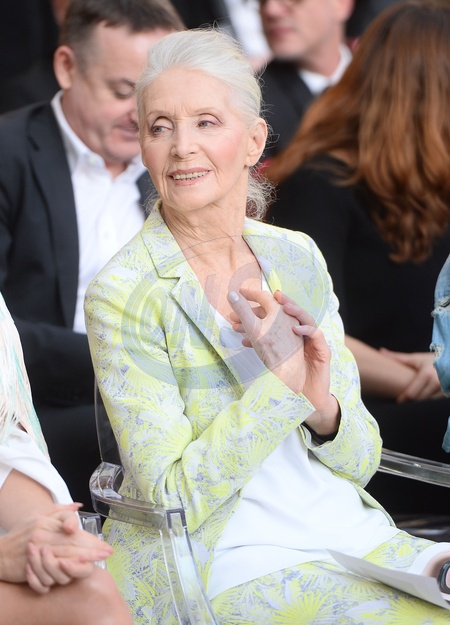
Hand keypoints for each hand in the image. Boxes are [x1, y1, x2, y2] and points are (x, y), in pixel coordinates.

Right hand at [0, 503, 111, 593]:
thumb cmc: (20, 534)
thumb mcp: (36, 515)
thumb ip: (58, 510)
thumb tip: (78, 505)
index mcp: (45, 522)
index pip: (72, 529)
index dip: (88, 536)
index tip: (102, 542)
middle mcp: (42, 536)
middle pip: (72, 543)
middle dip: (92, 548)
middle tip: (107, 551)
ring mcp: (37, 552)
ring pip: (65, 556)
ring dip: (84, 559)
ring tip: (98, 560)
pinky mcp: (33, 566)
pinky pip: (54, 569)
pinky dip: (68, 570)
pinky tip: (79, 570)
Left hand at [228, 288, 338, 431]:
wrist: (304, 400)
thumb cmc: (289, 379)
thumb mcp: (273, 360)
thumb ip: (263, 345)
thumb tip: (242, 334)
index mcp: (291, 334)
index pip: (279, 315)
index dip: (265, 305)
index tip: (248, 297)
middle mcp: (303, 335)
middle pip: (293, 313)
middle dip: (279, 303)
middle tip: (268, 295)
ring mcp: (314, 343)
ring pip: (307, 320)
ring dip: (296, 310)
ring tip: (283, 304)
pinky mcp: (323, 352)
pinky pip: (318, 337)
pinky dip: (308, 331)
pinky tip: (296, 329)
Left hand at [379, 348, 443, 402]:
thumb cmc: (432, 359)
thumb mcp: (416, 358)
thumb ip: (398, 357)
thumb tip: (381, 351)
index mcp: (427, 374)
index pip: (412, 394)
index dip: (402, 399)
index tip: (397, 401)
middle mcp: (437, 383)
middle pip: (418, 399)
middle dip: (409, 401)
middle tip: (401, 401)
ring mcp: (443, 390)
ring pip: (426, 401)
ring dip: (418, 401)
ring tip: (411, 400)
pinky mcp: (447, 394)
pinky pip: (433, 401)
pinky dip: (426, 400)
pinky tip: (421, 397)